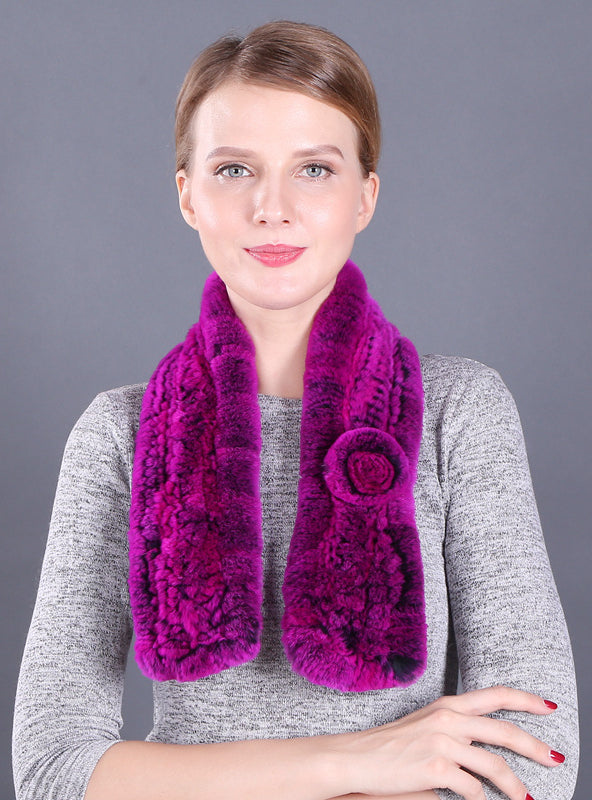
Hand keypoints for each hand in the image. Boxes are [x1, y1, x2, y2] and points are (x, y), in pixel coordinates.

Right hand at [329, 686, 561, 799]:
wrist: (356, 757)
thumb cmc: (389, 746)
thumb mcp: (425, 727)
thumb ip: (455, 731)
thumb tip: (485, 752)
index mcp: (447, 704)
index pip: (496, 694)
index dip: (526, 700)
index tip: (548, 707)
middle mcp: (448, 718)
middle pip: (505, 731)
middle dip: (536, 747)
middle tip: (555, 759)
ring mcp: (442, 742)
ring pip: (496, 766)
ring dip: (516, 787)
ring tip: (526, 799)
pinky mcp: (436, 768)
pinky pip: (473, 790)